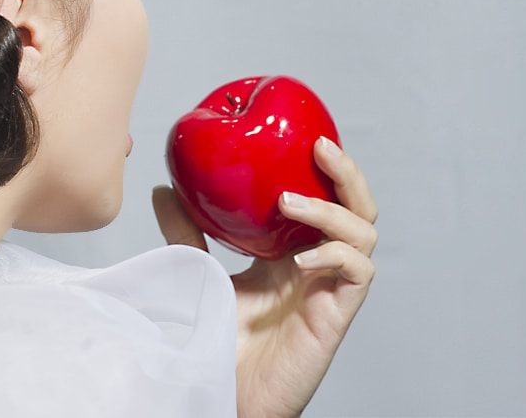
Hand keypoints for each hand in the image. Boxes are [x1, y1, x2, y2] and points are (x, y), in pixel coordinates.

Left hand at [153, 136, 376, 417]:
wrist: (222, 391)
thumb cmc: (216, 338)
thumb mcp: (198, 272)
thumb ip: (186, 232)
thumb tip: (163, 186)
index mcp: (292, 251)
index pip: (325, 199)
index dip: (325, 168)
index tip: (305, 133)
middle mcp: (317, 264)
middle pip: (356, 207)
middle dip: (346, 173)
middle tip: (319, 146)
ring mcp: (330, 288)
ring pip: (363, 233)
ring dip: (331, 209)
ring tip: (290, 203)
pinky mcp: (336, 314)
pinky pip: (358, 272)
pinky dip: (337, 253)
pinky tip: (304, 255)